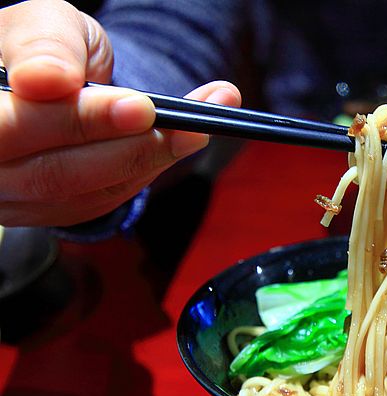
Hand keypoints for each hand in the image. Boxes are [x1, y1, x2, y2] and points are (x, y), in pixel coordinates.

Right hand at [0, 0, 240, 226]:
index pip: (12, 130)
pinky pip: (103, 201)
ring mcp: (13, 197)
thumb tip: (49, 80)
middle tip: (189, 125)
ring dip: (151, 161)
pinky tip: (177, 144)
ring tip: (199, 128)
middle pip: (53, 174)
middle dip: (130, 148)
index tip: (142, 106)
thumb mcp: (45, 25)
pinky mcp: (51, 211)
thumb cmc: (43, 47)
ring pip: (84, 194)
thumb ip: (44, 45)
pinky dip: (145, 172)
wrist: (51, 77)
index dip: (78, 121)